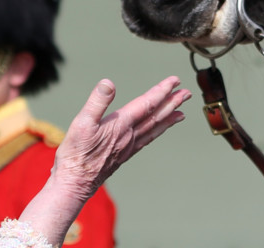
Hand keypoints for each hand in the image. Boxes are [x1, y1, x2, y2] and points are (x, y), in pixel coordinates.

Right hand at [53, 75, 189, 199]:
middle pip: (156, 116)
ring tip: (181, 112)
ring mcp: (128, 146)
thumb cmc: (76, 154)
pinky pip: (147, 139)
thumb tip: (108, 83)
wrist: (76, 182)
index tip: (175, 81)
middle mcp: (129, 135)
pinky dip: (157, 132)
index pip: (146, 104)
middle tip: (187, 93)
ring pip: (154, 129)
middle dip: (172, 103)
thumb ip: (97, 102)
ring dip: (168, 118)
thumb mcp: (82, 123)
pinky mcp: (124, 154)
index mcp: (121, 124)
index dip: (162, 91)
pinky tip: (157, 131)